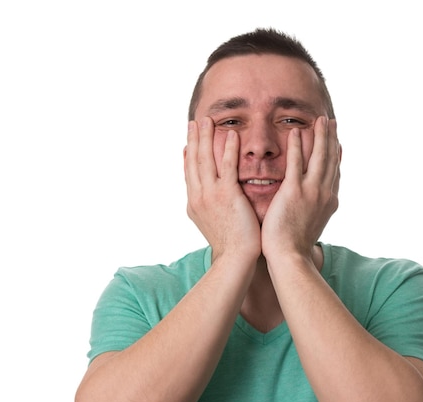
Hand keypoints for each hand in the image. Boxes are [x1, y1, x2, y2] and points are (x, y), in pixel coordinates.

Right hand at [184, 117, 261, 261]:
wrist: (234, 259)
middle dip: (194, 139)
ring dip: (207, 137)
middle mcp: (198, 196)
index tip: (188, 141)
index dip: (188, 155)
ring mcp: (211, 195)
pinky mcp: (227, 195)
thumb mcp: (213, 224)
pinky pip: (227, 167)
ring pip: (206, 160)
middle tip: (195, 121)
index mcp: (194, 203)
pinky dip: (228, 150)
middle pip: (194, 161)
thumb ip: (210, 208)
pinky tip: (231, 135)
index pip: (189, 174)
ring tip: (208, 120)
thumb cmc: (229, 245)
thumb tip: (211, 201)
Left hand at [261, 116, 340, 260]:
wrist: (290, 257)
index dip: (337, 155)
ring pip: (319, 157)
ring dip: (320, 135)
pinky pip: (297, 162)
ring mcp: (311, 191)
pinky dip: (298, 145)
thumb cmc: (296, 247)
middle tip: (331, 121)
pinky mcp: (294, 191)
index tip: (337, 141)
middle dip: (331, 138)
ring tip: (320, 119)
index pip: (335, 173)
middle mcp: (325, 194)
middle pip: (331, 160)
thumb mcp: (313, 227)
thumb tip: (314, 211)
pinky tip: (297, 131)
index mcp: (329, 202)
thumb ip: (314, 213)